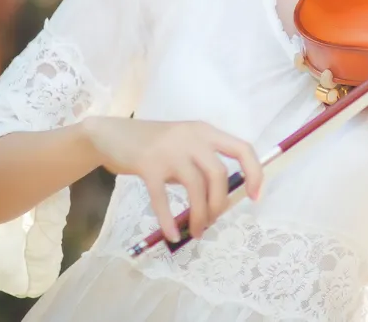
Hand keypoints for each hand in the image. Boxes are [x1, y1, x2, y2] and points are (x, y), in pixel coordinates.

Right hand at [81, 116, 263, 242]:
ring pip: (196, 187)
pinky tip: (172, 235)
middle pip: (219, 174)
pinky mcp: (148, 166)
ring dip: (199, 215)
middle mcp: (192, 138)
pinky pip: (162, 199)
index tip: (254, 197)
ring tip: (196, 231)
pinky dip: (169, 220)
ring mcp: (170, 151)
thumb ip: (202, 164)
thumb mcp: (185, 145)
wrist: (112, 135)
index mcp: (206, 132)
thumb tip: (219, 200)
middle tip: (211, 222)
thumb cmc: (154, 144)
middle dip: (219, 204)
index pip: (243, 149)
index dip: (254, 173)